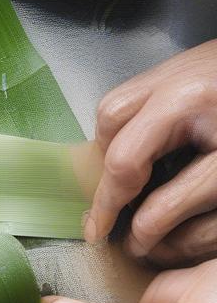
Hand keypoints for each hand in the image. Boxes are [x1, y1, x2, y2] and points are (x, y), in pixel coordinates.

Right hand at [86, 39, 216, 263]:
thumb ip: (183, 212)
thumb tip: (142, 239)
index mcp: (196, 105)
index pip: (126, 164)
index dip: (109, 207)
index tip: (102, 235)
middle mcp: (188, 78)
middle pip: (114, 121)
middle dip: (108, 169)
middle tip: (114, 209)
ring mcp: (191, 64)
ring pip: (121, 103)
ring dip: (116, 142)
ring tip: (130, 178)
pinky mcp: (200, 62)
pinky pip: (145, 91)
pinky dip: (138, 123)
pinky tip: (155, 150)